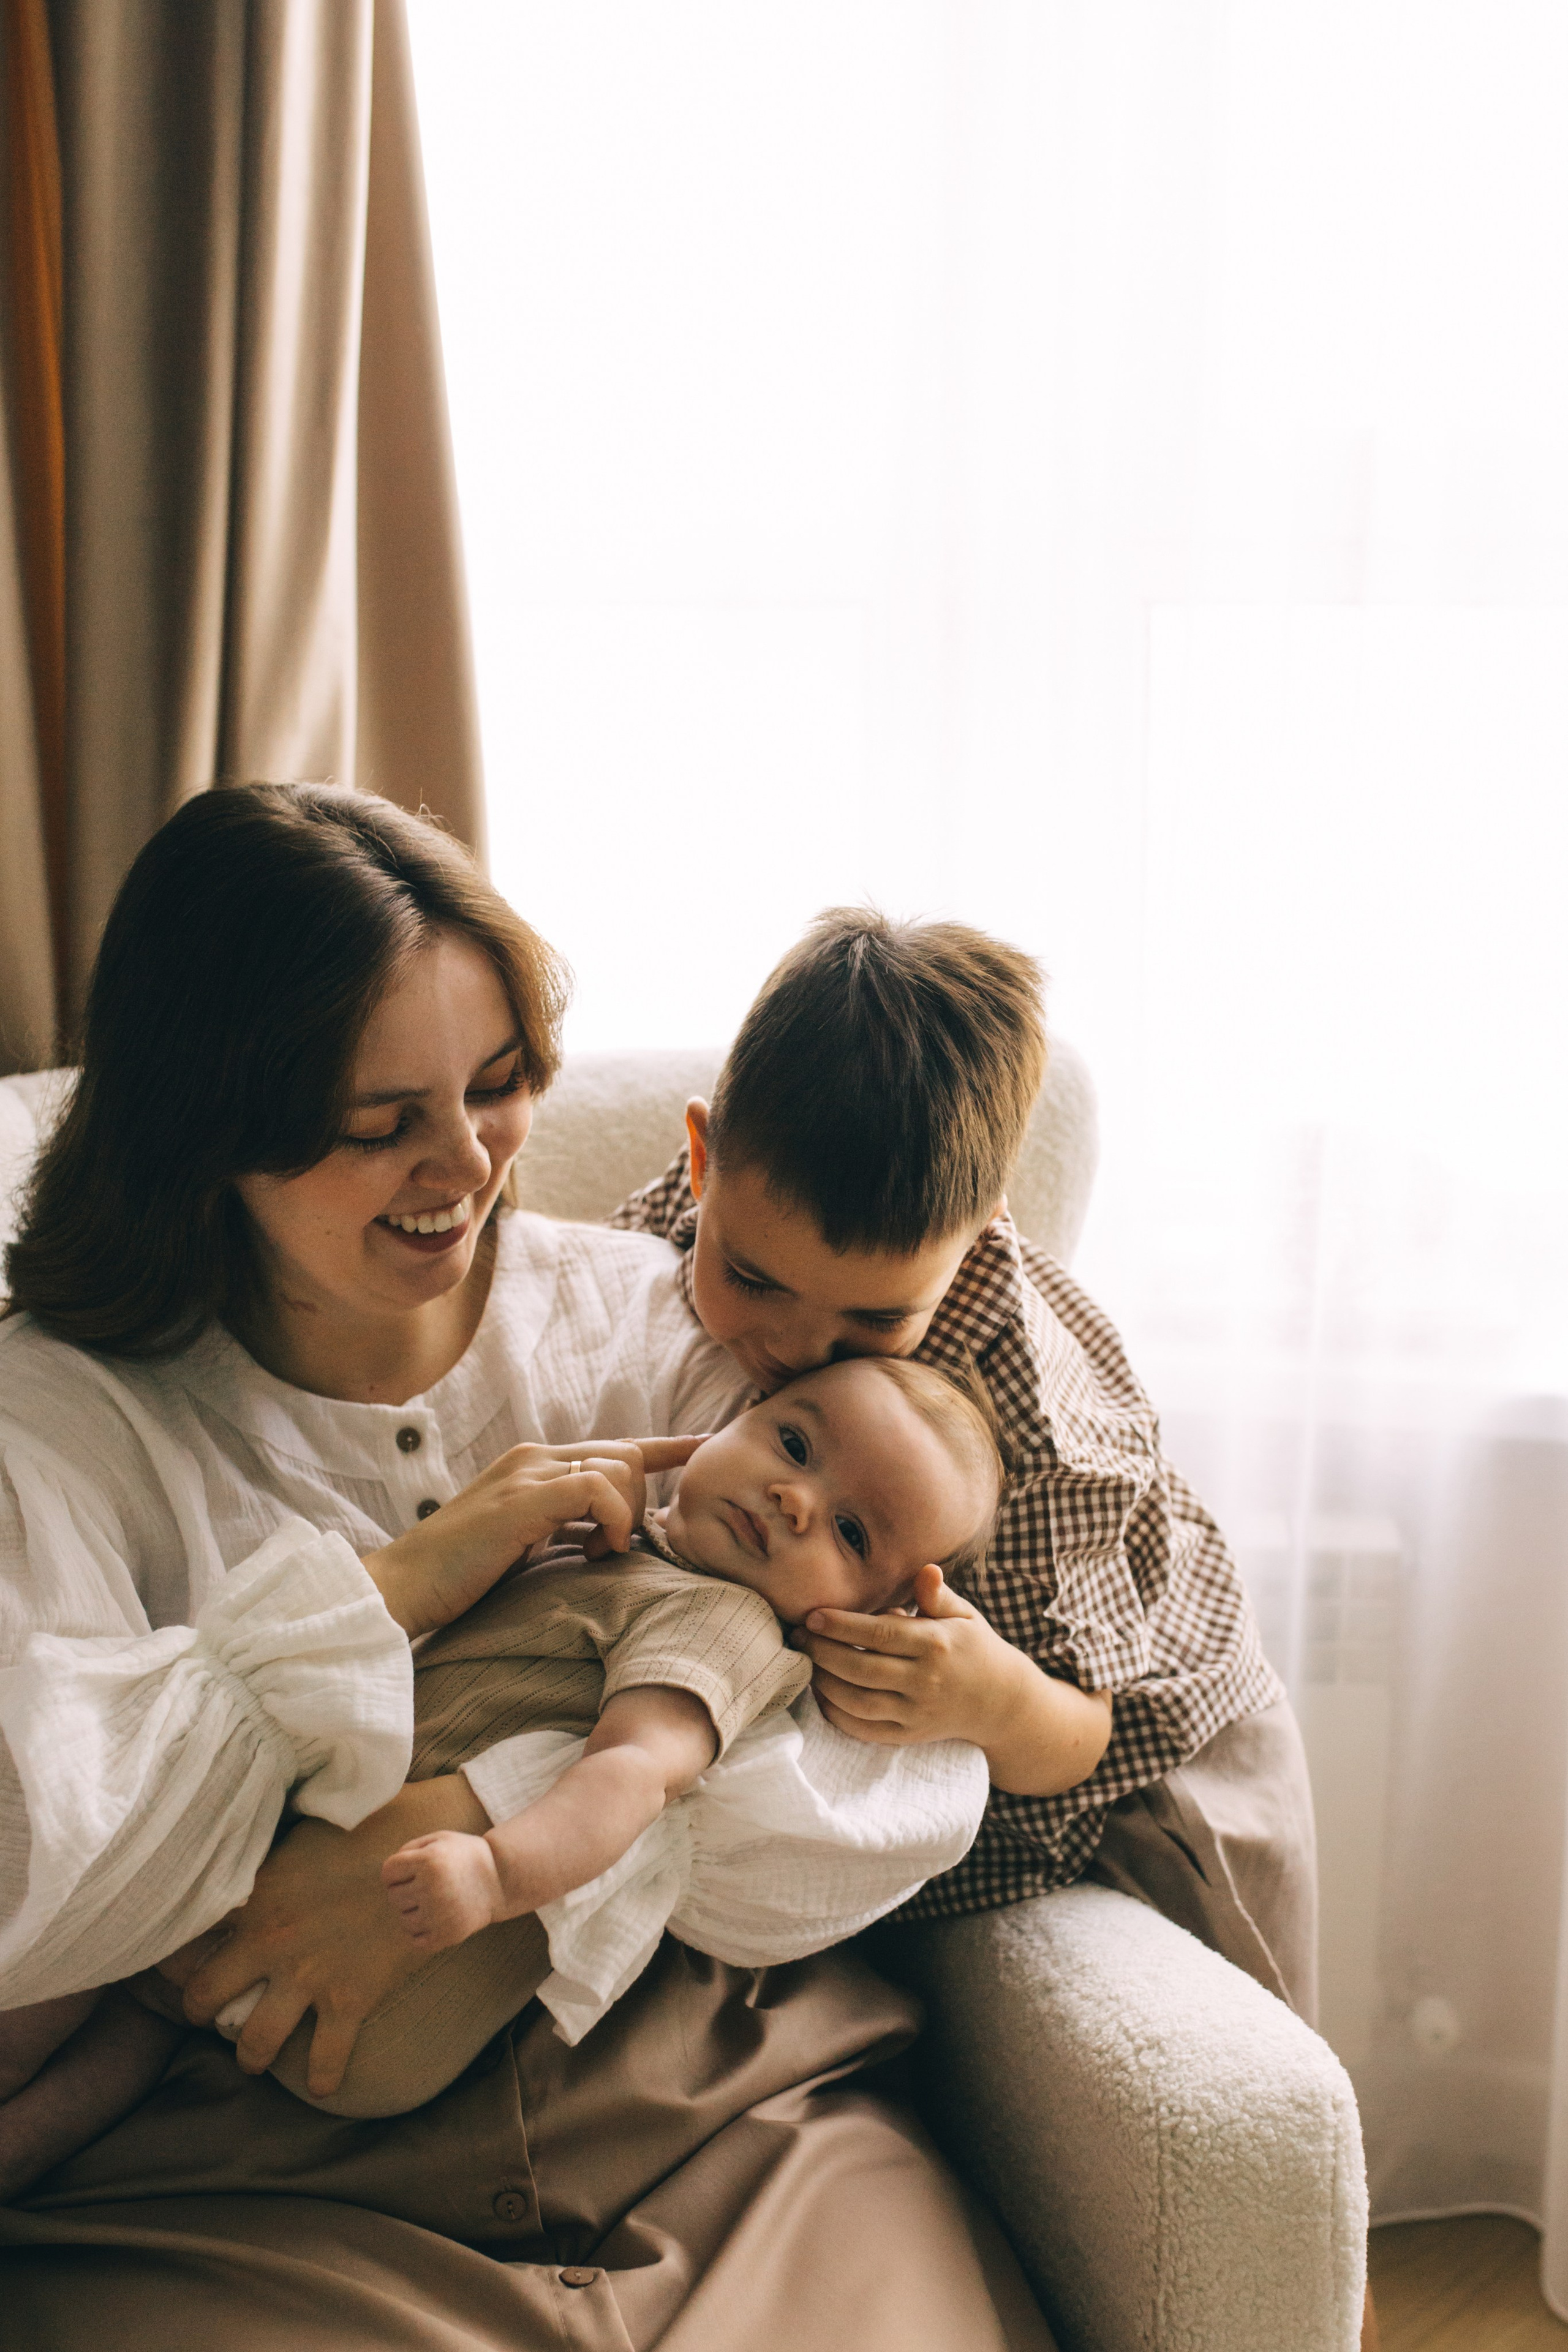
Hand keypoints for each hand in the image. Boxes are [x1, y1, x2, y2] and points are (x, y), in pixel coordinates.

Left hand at [168, 1775, 489, 2098]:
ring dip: (251, 2055)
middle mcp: (272, 1944)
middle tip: (209, 2012)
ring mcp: (310, 1978)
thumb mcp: (306, 1834)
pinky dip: (322, 2078)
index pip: (190, 1936)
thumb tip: (240, 1865)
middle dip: (200, 2010)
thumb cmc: (374, 1829)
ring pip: (255, 2044)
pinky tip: (321, 2084)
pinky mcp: (351, 2000)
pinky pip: (326, 2059)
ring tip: (254, 2056)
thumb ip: (269, 1862)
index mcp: (257, 1897)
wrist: (434, 1857)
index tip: (174, 1962)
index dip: (175, 1953)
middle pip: (204, 1999)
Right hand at [363, 1434, 705, 1635]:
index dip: (662, 1447)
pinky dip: (611, 1520)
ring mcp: (528, 1472)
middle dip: (638, 1502)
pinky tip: (597, 1554)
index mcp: (533, 1464)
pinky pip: (598, 1487)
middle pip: (626, 1453)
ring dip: (624, 1517)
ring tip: (597, 1557)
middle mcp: (533, 1456)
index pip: (612, 1445)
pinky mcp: (524, 1498)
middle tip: (612, 1550)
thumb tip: (604, 1536)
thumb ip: (560, 1526)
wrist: (402, 1588)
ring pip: (619, 1466)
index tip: (700, 1445)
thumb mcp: (522, 1543)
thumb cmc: (459, 1577)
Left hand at [383, 1830, 504, 1950]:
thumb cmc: (465, 1855)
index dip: (396, 1871)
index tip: (411, 1871)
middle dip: (404, 1890)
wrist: (500, 1879)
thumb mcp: (439, 1839)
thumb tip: (386, 1874)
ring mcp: (439, 1915)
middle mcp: (432, 1888)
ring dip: (412, 1911)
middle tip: (424, 1885)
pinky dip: (420, 1931)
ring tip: (431, 1901)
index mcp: (428, 1861)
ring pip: (403, 1920)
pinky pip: (415, 1940)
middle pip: (393, 1897)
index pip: (388, 1873)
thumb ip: (409, 1849)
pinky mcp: (447, 1935)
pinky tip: (434, 1918)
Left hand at [794, 1563, 1029, 1752]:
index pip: (880, 1634)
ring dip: (823, 1682)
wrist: (1000, 1701)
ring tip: (805, 1662)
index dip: (841, 1625)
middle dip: (822, 1652)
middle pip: (861, 1668)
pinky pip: (864, 1729)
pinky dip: (837, 1714)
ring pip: (858, 1702)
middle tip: (797, 1636)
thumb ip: (938, 1595)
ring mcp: (916, 1712)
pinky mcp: (908, 1735)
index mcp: (936, 1644)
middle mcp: (925, 1681)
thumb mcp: (964, 1616)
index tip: (812, 1615)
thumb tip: (926, 1570)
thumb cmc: (973, 1647)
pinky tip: (822, 1693)